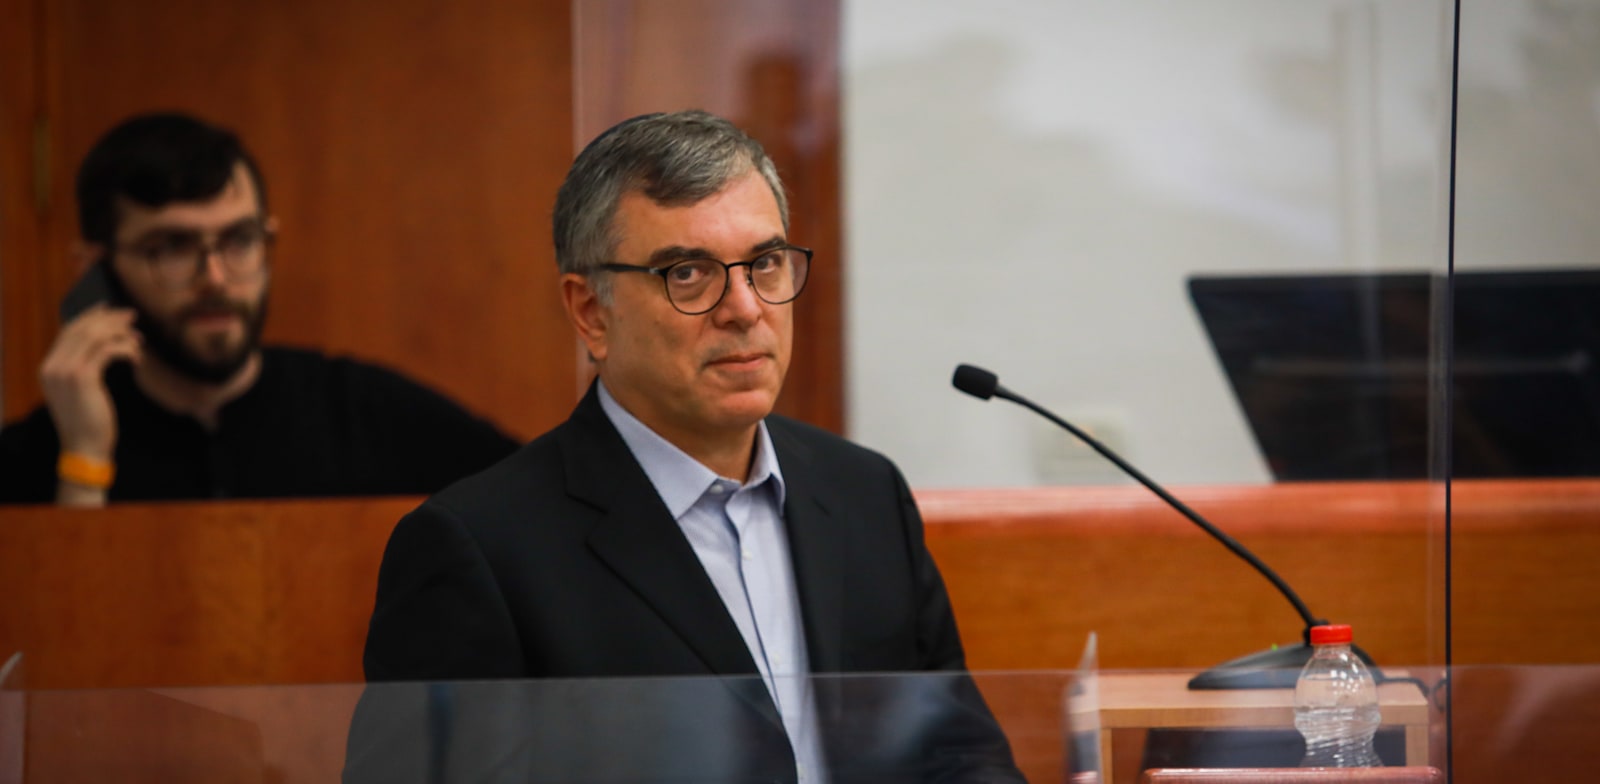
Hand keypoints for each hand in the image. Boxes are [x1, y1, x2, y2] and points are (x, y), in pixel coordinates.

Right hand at [39, 304, 141, 459]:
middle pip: (81, 328)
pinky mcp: (83, 377)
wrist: (85, 446)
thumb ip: (81, 367)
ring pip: (94, 336)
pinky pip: (107, 351)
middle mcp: (52, 366)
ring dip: (119, 332)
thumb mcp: (79, 391)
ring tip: (138, 336)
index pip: (69, 331)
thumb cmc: (89, 420)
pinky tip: (137, 357)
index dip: (89, 316)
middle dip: (108, 318)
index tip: (108, 308)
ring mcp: (65, 370)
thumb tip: (102, 344)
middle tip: (131, 316)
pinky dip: (124, 349)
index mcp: (49, 367)